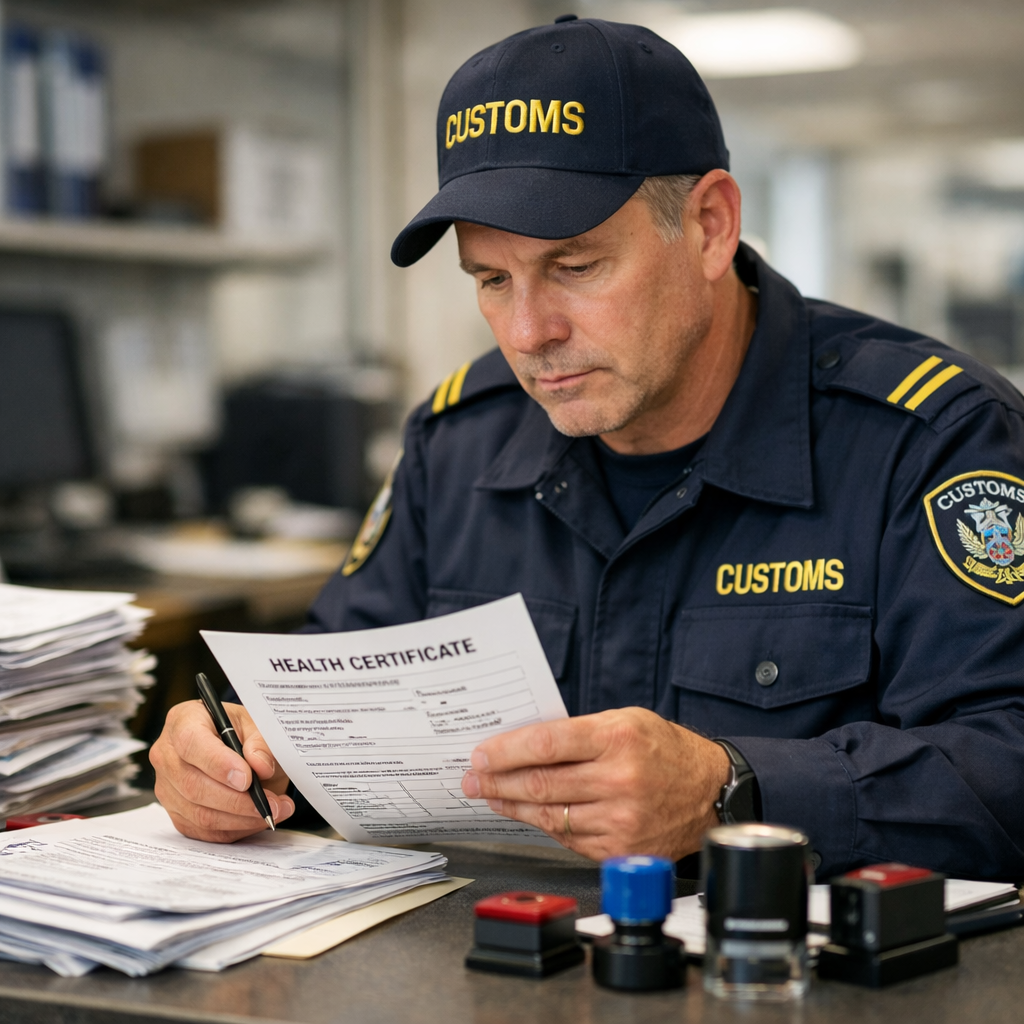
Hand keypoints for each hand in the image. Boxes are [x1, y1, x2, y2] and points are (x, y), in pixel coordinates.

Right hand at [151, 699, 294, 841]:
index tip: (247, 778)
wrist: (232, 746)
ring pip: (199, 814)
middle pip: (193, 785)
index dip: (219, 764)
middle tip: (272, 803)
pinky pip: (203, 831)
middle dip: (238, 800)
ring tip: (275, 810)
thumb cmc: (239, 731)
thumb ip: (260, 742)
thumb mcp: (255, 723)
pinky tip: (258, 819)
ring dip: (242, 818)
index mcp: (183, 721)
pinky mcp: (176, 813)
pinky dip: (235, 829)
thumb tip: (260, 765)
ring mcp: (167, 788)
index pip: (191, 743)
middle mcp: (167, 755)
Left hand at [460, 707, 730, 860]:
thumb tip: (522, 745)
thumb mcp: (625, 721)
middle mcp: (619, 781)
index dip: (506, 751)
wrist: (710, 791)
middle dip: (496, 781)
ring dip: (511, 806)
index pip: (547, 744)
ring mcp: (620, 820)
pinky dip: (543, 824)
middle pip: (540, 783)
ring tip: (488, 796)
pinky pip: (568, 837)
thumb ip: (578, 732)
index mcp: (617, 739)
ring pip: (549, 815)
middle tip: (471, 779)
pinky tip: (526, 813)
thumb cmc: (664, 749)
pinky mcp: (620, 849)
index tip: (480, 754)